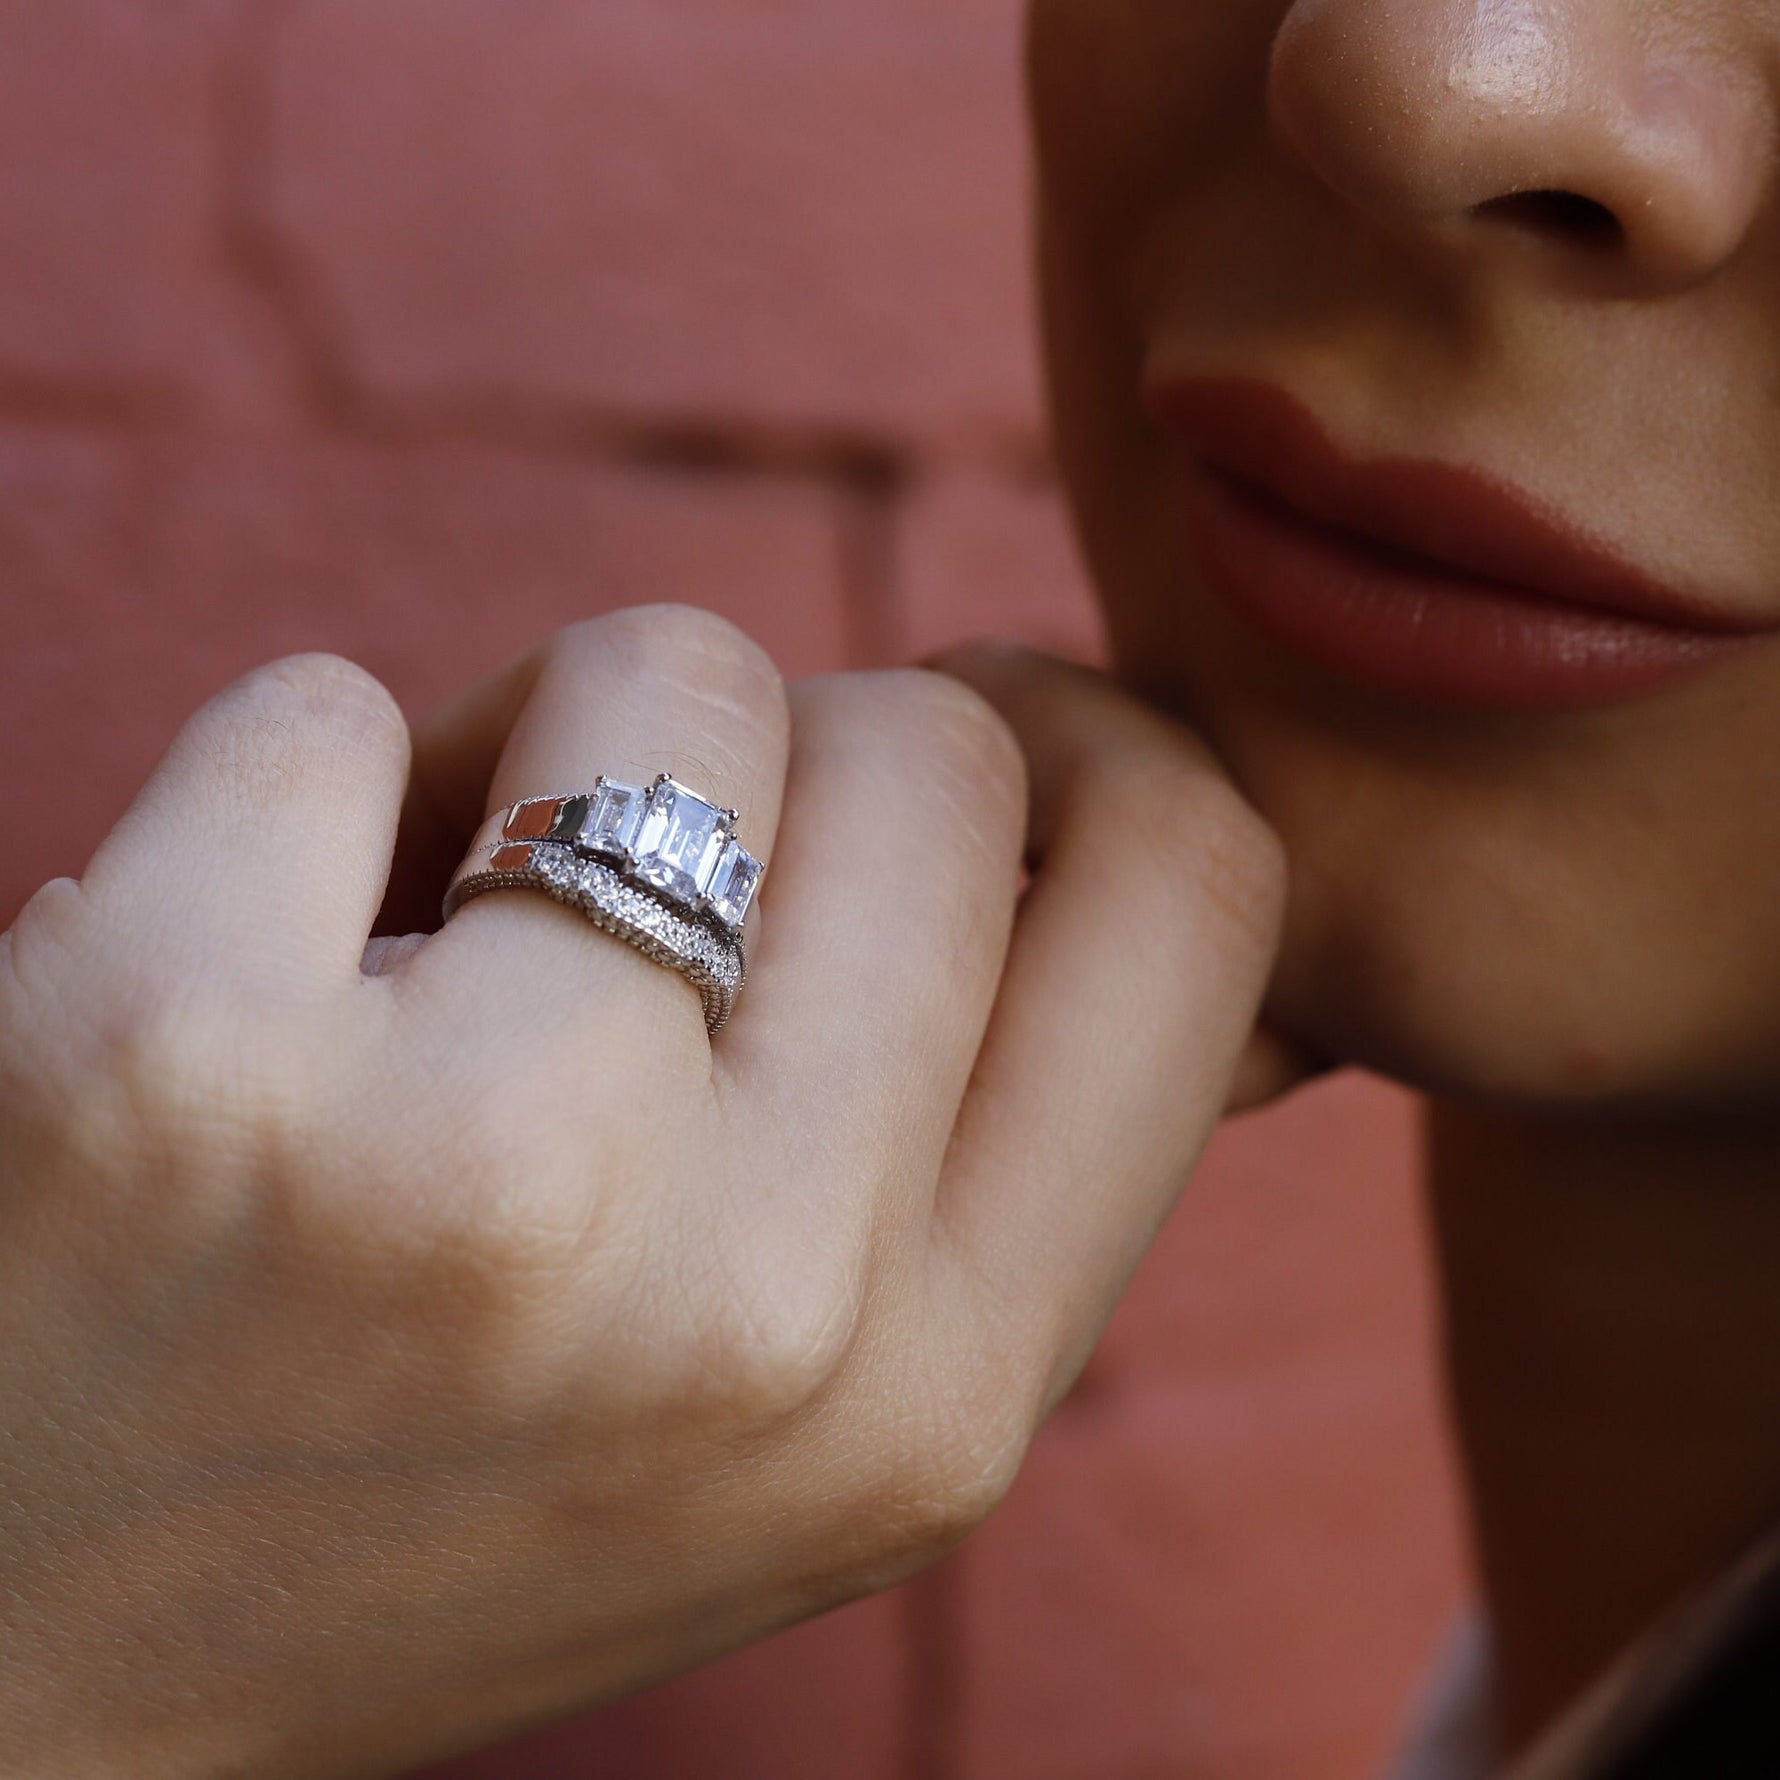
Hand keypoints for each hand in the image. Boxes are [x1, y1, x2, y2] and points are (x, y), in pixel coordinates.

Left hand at [0, 605, 1286, 1778]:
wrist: (31, 1661)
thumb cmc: (444, 1473)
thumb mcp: (805, 1399)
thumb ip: (982, 1134)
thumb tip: (1122, 818)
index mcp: (945, 1389)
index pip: (1201, 888)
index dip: (1096, 753)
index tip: (953, 763)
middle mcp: (761, 1302)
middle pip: (933, 742)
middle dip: (788, 759)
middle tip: (633, 892)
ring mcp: (483, 1176)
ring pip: (667, 668)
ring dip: (544, 740)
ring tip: (429, 933)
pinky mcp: (179, 1057)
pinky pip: (325, 706)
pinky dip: (287, 789)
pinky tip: (234, 976)